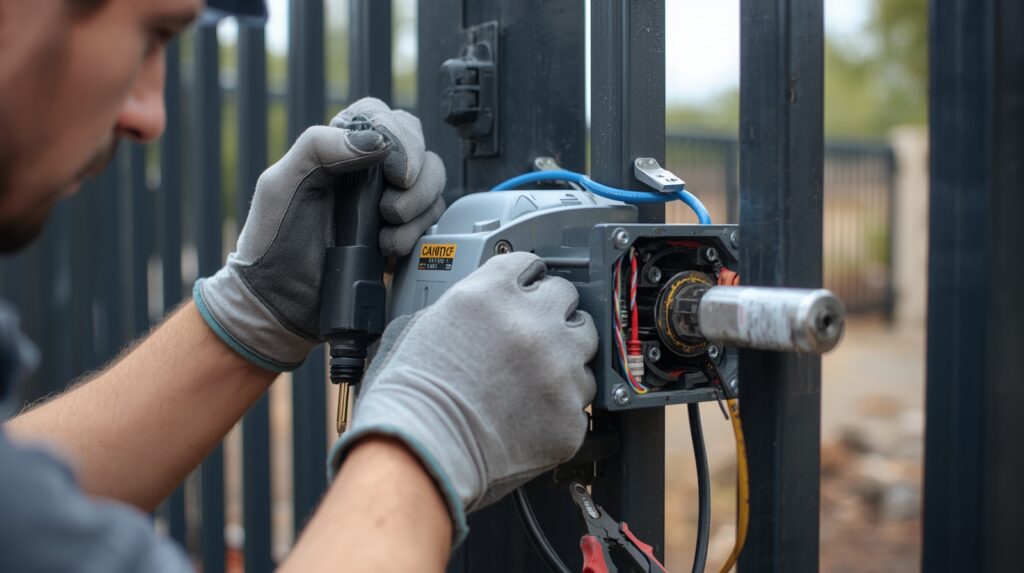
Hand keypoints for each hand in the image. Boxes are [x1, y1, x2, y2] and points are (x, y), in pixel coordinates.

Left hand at [194, 98, 445, 370]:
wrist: (279, 302)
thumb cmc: (271, 241)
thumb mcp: (280, 183)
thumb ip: (318, 146)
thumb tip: (376, 141)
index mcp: (337, 149)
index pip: (382, 117)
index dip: (399, 136)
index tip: (394, 170)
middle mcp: (368, 171)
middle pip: (419, 147)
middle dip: (416, 176)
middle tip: (392, 206)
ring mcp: (388, 202)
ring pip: (432, 183)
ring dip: (417, 207)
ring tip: (385, 233)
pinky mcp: (401, 233)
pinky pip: (431, 220)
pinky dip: (416, 233)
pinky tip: (389, 248)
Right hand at [327, 252, 598, 545]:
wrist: (421, 454)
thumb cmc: (412, 399)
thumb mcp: (426, 324)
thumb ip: (469, 304)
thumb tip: (489, 306)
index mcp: (492, 293)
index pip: (528, 263)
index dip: (525, 278)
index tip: (527, 287)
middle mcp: (532, 323)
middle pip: (566, 296)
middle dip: (550, 311)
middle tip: (533, 332)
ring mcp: (558, 369)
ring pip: (585, 344)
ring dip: (566, 352)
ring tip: (538, 372)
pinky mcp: (571, 413)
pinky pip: (582, 396)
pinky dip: (563, 401)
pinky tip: (534, 409)